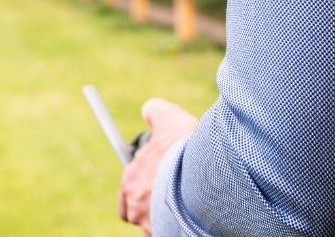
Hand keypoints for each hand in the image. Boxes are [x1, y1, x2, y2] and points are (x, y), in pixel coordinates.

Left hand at [117, 98, 198, 234]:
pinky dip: (177, 227)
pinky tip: (190, 216)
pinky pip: (169, 232)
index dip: (142, 188)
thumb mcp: (169, 118)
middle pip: (139, 212)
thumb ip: (155, 112)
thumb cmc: (186, 147)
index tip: (157, 183)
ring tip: (184, 206)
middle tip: (171, 196)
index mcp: (131, 179)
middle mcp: (135, 205)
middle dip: (152, 206)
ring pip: (154, 225)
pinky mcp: (167, 234)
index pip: (127, 192)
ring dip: (165, 218)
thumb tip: (148, 110)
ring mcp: (151, 223)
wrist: (207, 173)